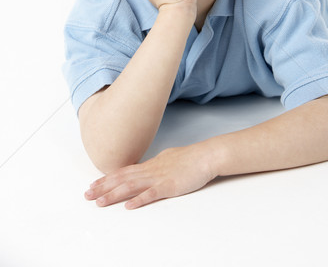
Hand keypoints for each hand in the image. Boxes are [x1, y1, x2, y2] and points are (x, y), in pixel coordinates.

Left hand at [84, 143, 215, 209]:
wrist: (205, 156)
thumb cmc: (190, 158)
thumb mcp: (167, 158)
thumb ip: (155, 165)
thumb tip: (146, 168)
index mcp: (150, 164)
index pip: (123, 172)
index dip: (107, 179)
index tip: (93, 185)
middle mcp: (150, 170)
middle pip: (122, 179)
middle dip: (103, 187)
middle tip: (87, 195)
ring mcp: (159, 178)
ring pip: (131, 187)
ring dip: (114, 195)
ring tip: (100, 202)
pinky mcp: (169, 186)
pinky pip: (151, 194)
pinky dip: (139, 200)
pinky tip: (129, 206)